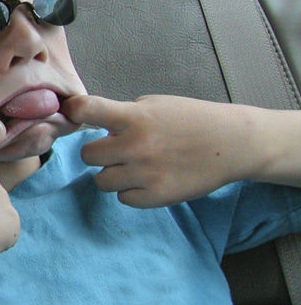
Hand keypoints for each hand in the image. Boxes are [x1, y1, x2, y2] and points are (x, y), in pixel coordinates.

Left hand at [61, 93, 249, 206]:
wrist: (232, 143)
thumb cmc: (190, 119)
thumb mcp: (154, 105)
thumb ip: (122, 114)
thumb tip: (90, 125)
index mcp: (133, 117)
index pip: (87, 109)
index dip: (73, 111)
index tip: (72, 113)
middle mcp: (135, 146)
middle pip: (87, 155)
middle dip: (99, 152)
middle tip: (116, 150)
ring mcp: (145, 174)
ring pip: (101, 181)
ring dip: (113, 174)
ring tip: (134, 166)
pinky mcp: (157, 196)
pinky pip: (124, 198)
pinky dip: (131, 191)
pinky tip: (147, 179)